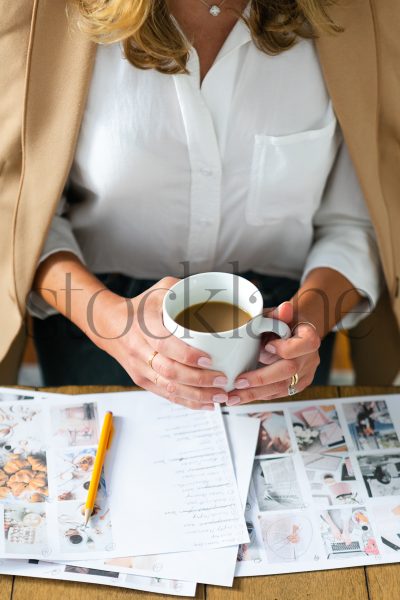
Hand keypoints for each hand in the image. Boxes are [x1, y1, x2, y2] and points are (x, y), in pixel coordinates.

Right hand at [89, 277, 228, 409]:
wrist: (110, 326)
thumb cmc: (142, 306)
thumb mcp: (161, 289)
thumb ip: (186, 289)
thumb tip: (217, 293)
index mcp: (144, 325)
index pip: (164, 344)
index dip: (187, 355)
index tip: (210, 359)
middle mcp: (139, 349)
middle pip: (170, 372)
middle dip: (199, 380)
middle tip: (223, 380)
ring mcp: (140, 368)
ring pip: (169, 388)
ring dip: (197, 396)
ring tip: (221, 396)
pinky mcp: (143, 381)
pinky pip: (167, 395)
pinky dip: (189, 402)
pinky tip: (207, 404)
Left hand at [226, 302, 320, 405]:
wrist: (293, 334)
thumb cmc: (283, 323)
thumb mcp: (279, 315)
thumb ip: (279, 314)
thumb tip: (284, 308)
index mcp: (309, 338)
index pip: (305, 344)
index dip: (286, 348)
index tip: (267, 346)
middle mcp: (310, 358)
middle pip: (289, 371)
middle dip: (261, 379)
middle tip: (238, 382)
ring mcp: (304, 374)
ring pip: (282, 388)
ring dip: (255, 393)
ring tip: (232, 397)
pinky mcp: (295, 386)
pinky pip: (277, 393)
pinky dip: (257, 396)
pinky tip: (239, 397)